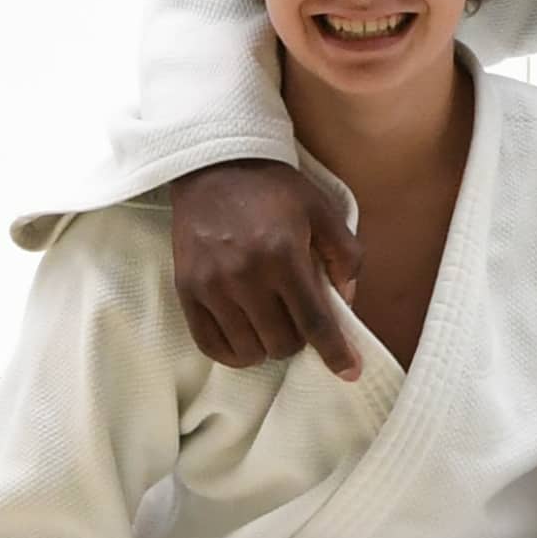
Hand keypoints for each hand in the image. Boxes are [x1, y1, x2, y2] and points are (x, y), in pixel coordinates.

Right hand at [171, 156, 364, 376]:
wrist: (214, 165)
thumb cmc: (274, 189)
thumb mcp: (322, 210)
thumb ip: (346, 256)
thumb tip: (347, 303)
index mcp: (284, 255)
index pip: (315, 323)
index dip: (335, 353)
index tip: (349, 372)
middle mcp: (245, 276)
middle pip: (282, 343)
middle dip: (299, 340)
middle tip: (299, 318)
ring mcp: (212, 286)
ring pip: (249, 350)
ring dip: (267, 346)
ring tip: (271, 323)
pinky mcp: (187, 290)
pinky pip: (212, 345)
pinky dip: (234, 352)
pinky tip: (245, 338)